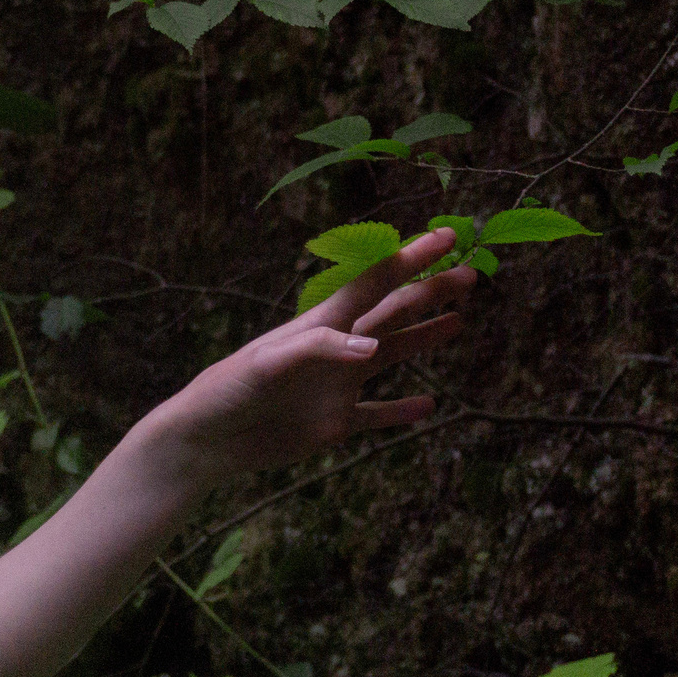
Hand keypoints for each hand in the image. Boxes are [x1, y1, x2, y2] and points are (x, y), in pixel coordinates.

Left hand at [141, 228, 476, 488]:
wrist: (206, 439)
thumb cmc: (228, 392)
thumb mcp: (267, 364)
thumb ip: (318, 348)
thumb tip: (372, 346)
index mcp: (319, 325)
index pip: (374, 283)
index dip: (410, 258)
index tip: (446, 237)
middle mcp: (334, 350)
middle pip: (391, 312)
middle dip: (429, 291)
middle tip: (471, 274)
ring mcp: (336, 386)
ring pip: (391, 355)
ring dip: (424, 337)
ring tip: (458, 320)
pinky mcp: (333, 423)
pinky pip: (377, 414)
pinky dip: (402, 411)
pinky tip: (428, 406)